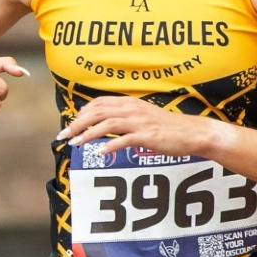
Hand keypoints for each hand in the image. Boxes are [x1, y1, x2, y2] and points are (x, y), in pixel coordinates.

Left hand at [60, 95, 224, 156]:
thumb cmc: (168, 128)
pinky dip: (109, 145)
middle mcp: (133, 109)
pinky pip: (123, 140)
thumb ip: (126, 118)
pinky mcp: (147, 136)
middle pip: (97, 112)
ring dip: (87, 134)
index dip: (81, 113)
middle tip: (64, 135)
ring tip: (75, 144)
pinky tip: (100, 152)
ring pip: (106, 124)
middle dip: (77, 123)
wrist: (193, 133)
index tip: (70, 125)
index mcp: (131, 103)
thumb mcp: (144, 117)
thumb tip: (105, 124)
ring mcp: (140, 122)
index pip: (98, 103)